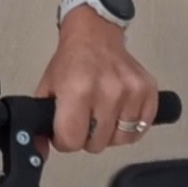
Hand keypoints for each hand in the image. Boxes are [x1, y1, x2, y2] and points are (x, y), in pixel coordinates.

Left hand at [33, 17, 159, 155]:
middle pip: (97, 144)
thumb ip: (42, 121)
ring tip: (101, 116)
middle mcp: (107, 91)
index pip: (72, 140)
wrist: (95, 35)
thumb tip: (39, 152)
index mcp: (77, 90)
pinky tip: (118, 115)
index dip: (65, 141)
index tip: (65, 131)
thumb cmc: (71, 62)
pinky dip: (129, 128)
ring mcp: (131, 91)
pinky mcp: (148, 90)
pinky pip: (141, 128)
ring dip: (109, 134)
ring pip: (121, 139)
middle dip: (86, 137)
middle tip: (84, 119)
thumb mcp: (47, 88)